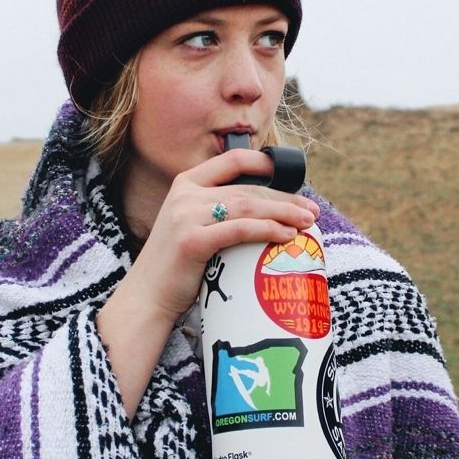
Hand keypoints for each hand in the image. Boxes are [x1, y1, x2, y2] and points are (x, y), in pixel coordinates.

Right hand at [96, 148, 319, 416]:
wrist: (147, 297)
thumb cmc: (177, 266)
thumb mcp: (193, 226)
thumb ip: (218, 212)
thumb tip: (266, 210)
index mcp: (185, 183)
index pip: (232, 161)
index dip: (265, 163)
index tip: (293, 175)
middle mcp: (185, 194)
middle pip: (247, 189)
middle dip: (284, 198)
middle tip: (311, 210)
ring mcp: (187, 216)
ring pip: (248, 206)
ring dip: (283, 213)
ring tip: (307, 223)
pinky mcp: (192, 240)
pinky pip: (239, 230)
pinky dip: (267, 230)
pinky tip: (286, 235)